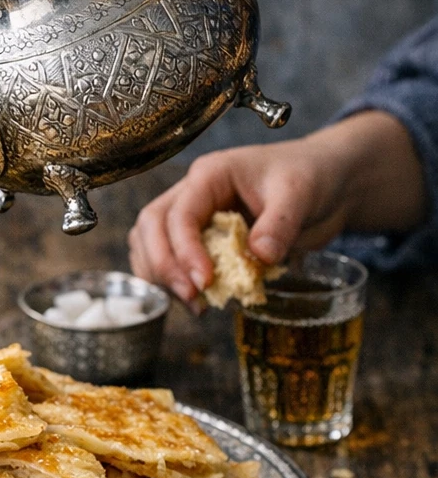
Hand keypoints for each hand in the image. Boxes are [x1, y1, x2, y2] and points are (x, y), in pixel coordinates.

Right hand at [128, 110, 424, 304]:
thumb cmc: (311, 175)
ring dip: (162, 276)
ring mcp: (193, 216)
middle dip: (163, 265)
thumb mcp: (300, 193)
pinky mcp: (200, 238)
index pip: (180, 213)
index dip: (185, 250)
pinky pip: (169, 258)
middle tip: (192, 296)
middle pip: (151, 227)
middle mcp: (193, 193)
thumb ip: (279, 223)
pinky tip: (198, 300)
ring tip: (195, 302)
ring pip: (150, 243)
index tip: (205, 281)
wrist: (327, 183)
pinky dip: (173, 281)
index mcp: (211, 174)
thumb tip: (259, 256)